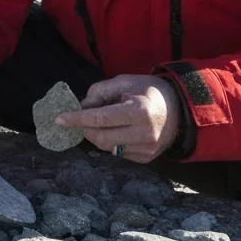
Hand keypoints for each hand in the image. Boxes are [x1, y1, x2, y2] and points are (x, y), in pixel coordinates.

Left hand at [56, 75, 181, 162]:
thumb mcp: (126, 82)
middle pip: (101, 137)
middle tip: (80, 119)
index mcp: (139, 111)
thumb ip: (100, 91)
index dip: (77, 119)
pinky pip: (118, 153)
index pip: (101, 118)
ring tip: (100, 122)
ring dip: (96, 135)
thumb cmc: (150, 91)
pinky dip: (110, 141)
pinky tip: (117, 130)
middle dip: (85, 128)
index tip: (59, 119)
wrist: (181, 110)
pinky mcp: (146, 158)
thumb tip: (81, 107)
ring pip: (107, 148)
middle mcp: (144, 134)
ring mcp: (146, 149)